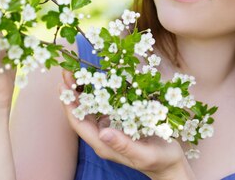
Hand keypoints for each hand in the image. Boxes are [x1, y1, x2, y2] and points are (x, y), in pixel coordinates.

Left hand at [59, 70, 195, 179]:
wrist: (171, 163)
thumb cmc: (159, 161)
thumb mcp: (144, 154)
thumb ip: (123, 144)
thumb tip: (103, 132)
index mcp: (104, 144)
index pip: (79, 124)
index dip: (69, 105)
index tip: (63, 85)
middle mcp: (103, 136)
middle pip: (81, 113)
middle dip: (72, 93)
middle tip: (67, 71)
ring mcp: (111, 129)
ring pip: (91, 108)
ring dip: (83, 91)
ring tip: (78, 72)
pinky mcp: (120, 123)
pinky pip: (105, 106)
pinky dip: (100, 92)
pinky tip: (100, 80)